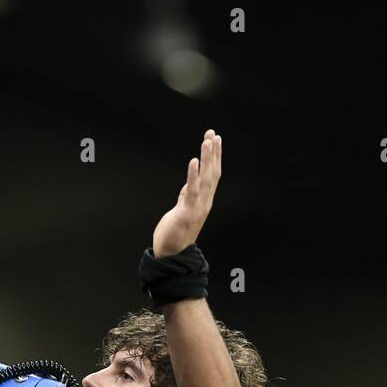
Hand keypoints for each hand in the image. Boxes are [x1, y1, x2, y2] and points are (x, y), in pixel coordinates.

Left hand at [151, 128, 222, 257]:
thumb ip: (187, 197)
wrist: (171, 253)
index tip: (215, 139)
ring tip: (207, 141)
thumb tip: (188, 186)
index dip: (215, 156)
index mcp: (203, 200)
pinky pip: (192, 190)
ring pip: (206, 179)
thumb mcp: (182, 210)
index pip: (212, 174)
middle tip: (213, 133)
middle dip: (213, 152)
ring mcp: (197, 206)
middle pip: (212, 173)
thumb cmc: (175, 233)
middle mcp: (204, 201)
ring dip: (207, 159)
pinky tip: (194, 161)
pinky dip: (193, 175)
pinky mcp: (187, 212)